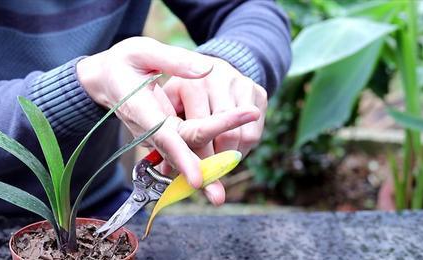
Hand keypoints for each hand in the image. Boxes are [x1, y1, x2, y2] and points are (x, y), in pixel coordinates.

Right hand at [77, 37, 259, 204]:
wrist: (105, 79)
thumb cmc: (123, 62)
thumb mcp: (143, 50)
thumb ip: (174, 60)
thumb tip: (208, 70)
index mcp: (139, 107)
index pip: (165, 134)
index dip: (182, 157)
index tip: (199, 177)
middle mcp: (146, 128)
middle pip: (177, 152)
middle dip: (198, 174)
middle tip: (219, 197)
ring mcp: (154, 135)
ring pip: (182, 154)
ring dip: (201, 174)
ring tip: (219, 194)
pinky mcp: (162, 135)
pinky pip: (184, 148)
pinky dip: (201, 160)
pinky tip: (219, 172)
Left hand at [161, 57, 267, 203]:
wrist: (203, 63)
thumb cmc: (177, 94)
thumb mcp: (165, 107)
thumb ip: (165, 138)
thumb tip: (164, 172)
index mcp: (191, 83)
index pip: (199, 130)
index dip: (198, 159)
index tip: (197, 180)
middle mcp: (219, 78)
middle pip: (225, 135)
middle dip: (217, 163)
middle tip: (211, 181)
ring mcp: (241, 82)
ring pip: (244, 136)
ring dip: (232, 157)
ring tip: (219, 164)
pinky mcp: (258, 90)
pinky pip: (255, 131)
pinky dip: (244, 148)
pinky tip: (231, 150)